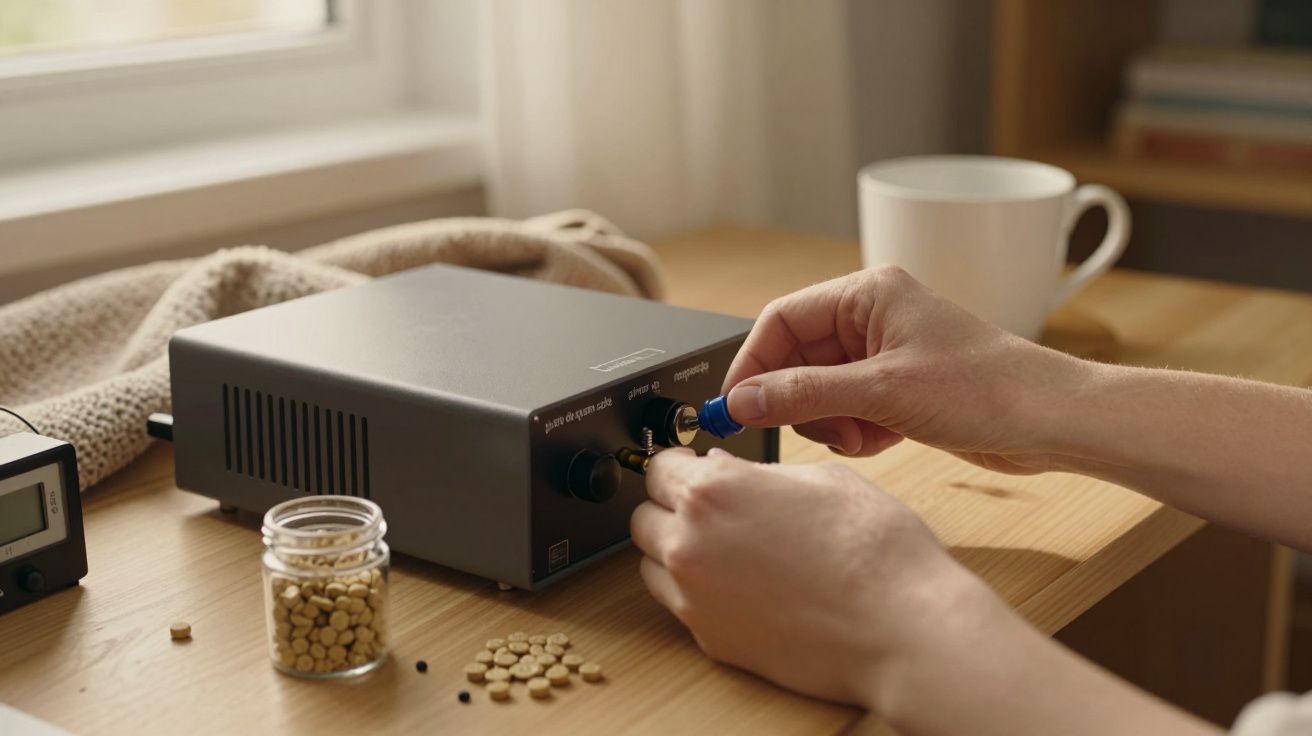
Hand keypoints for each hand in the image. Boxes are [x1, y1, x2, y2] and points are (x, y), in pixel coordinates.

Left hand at [631, 448, 992, 708]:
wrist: (900, 626)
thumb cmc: (875, 550)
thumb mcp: (821, 478)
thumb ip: (759, 471)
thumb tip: (725, 469)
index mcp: (713, 492)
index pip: (658, 467)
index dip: (677, 464)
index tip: (690, 467)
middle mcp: (690, 545)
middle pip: (643, 517)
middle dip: (670, 506)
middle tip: (710, 507)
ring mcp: (694, 598)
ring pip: (652, 564)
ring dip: (675, 550)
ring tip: (726, 548)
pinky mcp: (711, 640)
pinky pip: (681, 605)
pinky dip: (697, 591)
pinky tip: (742, 584)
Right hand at [721, 266, 1092, 473]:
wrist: (1053, 422)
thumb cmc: (988, 388)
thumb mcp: (882, 392)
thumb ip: (803, 395)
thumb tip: (742, 401)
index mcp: (867, 294)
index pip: (781, 319)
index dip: (753, 364)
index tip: (736, 406)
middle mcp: (873, 317)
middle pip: (797, 358)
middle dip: (800, 401)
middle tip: (814, 431)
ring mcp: (886, 354)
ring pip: (820, 390)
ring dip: (831, 422)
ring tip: (863, 436)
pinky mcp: (899, 388)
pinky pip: (848, 409)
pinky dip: (856, 430)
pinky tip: (885, 440)